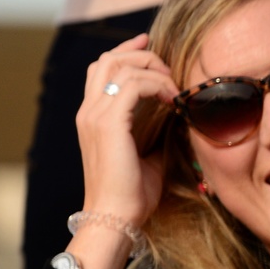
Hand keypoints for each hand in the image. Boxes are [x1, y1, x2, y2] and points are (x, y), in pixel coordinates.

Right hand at [77, 33, 177, 231]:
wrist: (117, 217)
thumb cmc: (133, 196)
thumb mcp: (149, 158)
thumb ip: (157, 136)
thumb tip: (179, 120)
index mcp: (94, 117)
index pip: (103, 69)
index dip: (128, 53)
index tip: (154, 51)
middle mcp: (90, 111)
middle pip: (109, 59)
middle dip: (143, 55)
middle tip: (169, 69)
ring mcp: (95, 115)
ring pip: (120, 66)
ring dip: (153, 70)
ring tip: (173, 87)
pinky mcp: (108, 123)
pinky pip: (132, 85)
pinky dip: (155, 85)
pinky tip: (171, 99)